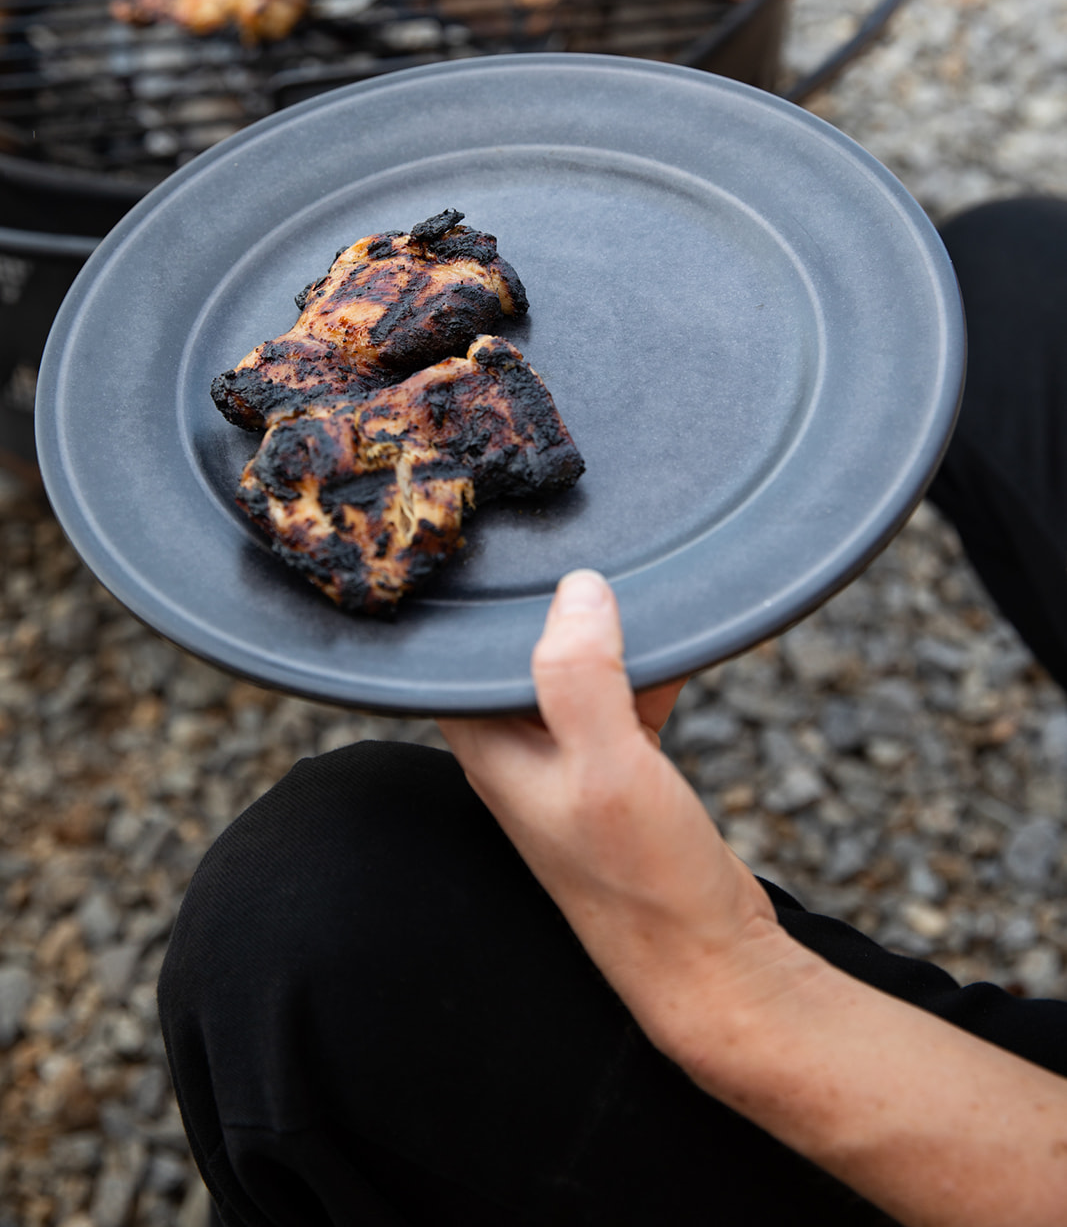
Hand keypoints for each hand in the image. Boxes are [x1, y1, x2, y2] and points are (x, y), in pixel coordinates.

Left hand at [439, 569, 781, 1049]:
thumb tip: (579, 587)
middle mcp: (520, 756)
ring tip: (634, 581)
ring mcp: (570, 766)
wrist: (711, 964)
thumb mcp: (610, 767)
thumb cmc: (646, 883)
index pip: (457, 659)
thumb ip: (583, 676)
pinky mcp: (620, 775)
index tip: (497, 544)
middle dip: (549, 605)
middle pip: (520, 656)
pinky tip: (677, 642)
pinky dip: (644, 668)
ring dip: (604, 634)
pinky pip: (621, 696)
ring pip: (575, 672)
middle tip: (576, 541)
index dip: (472, 605)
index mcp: (491, 751)